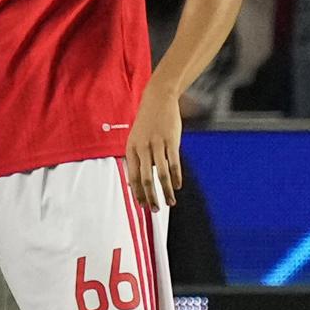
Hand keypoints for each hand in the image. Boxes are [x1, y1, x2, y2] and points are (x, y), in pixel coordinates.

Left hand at [125, 86, 183, 210]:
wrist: (158, 100)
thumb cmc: (147, 123)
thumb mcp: (136, 139)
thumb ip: (137, 159)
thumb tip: (137, 180)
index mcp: (131, 149)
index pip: (133, 177)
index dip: (138, 193)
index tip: (142, 206)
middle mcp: (142, 148)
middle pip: (145, 179)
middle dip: (151, 197)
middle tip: (156, 210)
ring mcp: (157, 145)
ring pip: (161, 174)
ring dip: (166, 191)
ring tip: (170, 202)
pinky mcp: (171, 141)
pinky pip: (174, 163)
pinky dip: (176, 177)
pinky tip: (178, 186)